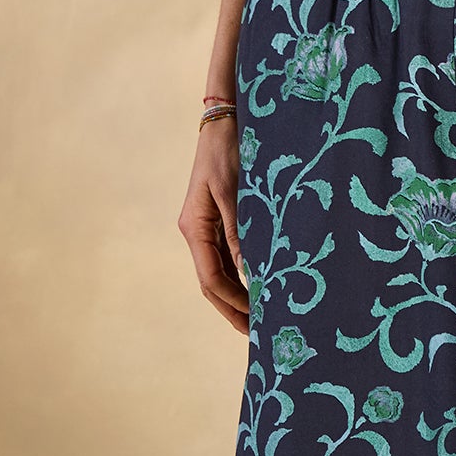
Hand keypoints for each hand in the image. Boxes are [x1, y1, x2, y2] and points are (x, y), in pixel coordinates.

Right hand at [178, 117, 249, 333]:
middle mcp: (197, 232)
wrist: (226, 119)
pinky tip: (259, 290)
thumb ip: (240, 232)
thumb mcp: (235, 192)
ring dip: (238, 298)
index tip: (256, 320)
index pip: (210, 278)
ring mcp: (208, 229)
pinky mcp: (221, 222)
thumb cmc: (230, 150)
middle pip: (212, 283)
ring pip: (220, 274)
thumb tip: (249, 273)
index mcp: (194, 227)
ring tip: (261, 320)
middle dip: (233, 309)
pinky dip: (242, 278)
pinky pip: (229, 259)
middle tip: (257, 335)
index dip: (233, 302)